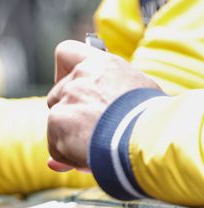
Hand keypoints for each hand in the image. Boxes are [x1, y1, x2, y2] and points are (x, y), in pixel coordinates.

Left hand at [46, 40, 161, 171]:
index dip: (61, 71)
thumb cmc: (152, 118)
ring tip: (98, 143)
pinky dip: (68, 154)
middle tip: (92, 129)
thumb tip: (77, 127)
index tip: (68, 83)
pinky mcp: (57, 118)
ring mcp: (67, 97)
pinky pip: (55, 145)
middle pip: (56, 95)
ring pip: (55, 123)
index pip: (66, 52)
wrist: (148, 134)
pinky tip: (91, 153)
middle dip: (68, 114)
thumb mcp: (135, 99)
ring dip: (69, 137)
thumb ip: (105, 104)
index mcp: (102, 64)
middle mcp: (80, 76)